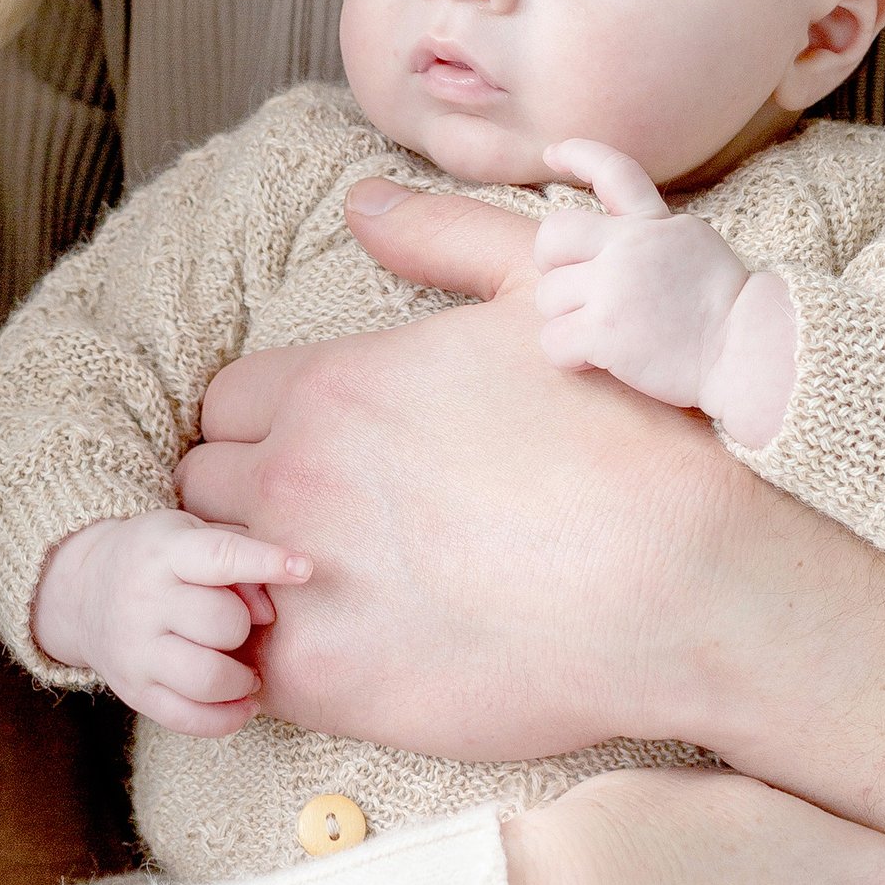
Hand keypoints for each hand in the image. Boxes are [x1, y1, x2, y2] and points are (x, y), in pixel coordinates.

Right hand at [28, 510, 310, 735]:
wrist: (85, 590)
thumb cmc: (159, 556)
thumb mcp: (192, 534)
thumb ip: (238, 554)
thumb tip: (269, 609)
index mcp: (163, 551)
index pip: (220, 557)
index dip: (266, 562)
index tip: (305, 568)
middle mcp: (144, 601)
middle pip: (221, 622)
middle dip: (245, 625)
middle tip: (246, 624)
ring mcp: (135, 652)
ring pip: (208, 678)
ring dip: (242, 679)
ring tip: (249, 671)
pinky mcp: (134, 692)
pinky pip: (188, 718)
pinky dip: (226, 718)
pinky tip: (243, 702)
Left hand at [176, 182, 817, 761]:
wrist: (676, 581)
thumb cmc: (615, 430)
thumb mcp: (537, 288)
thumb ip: (439, 235)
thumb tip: (361, 204)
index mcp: (333, 384)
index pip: (228, 402)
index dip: (271, 425)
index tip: (324, 454)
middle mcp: (297, 475)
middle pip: (208, 485)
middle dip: (251, 496)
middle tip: (330, 522)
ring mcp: (302, 580)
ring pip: (214, 574)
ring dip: (254, 576)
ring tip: (333, 589)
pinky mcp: (324, 680)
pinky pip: (242, 665)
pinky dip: (273, 657)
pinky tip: (345, 652)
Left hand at [536, 141, 792, 443]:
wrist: (749, 352)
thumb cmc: (727, 311)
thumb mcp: (693, 244)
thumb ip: (651, 233)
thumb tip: (611, 237)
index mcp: (653, 224)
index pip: (612, 171)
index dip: (577, 155)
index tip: (551, 154)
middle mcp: (627, 247)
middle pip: (553, 236)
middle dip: (553, 266)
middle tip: (575, 292)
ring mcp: (613, 287)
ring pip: (548, 296)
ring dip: (567, 320)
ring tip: (604, 337)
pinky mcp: (604, 332)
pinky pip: (552, 340)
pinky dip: (567, 356)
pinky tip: (596, 361)